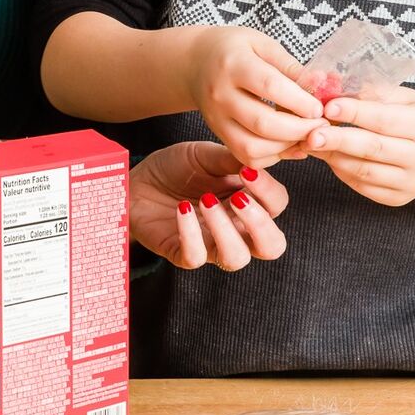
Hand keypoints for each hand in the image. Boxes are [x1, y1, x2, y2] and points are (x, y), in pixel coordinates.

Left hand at [129, 141, 288, 270]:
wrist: (137, 180)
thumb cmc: (177, 168)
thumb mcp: (205, 155)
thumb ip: (231, 159)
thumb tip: (256, 161)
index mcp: (248, 201)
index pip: (277, 206)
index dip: (268, 191)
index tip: (246, 172)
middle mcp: (235, 228)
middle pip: (271, 246)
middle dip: (261, 225)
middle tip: (237, 198)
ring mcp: (210, 244)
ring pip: (236, 258)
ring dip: (225, 230)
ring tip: (205, 200)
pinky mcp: (183, 254)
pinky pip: (195, 257)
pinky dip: (190, 233)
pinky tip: (181, 209)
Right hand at [183, 26, 326, 167]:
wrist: (195, 62)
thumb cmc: (234, 49)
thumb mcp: (262, 44)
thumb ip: (291, 66)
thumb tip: (322, 86)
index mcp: (234, 64)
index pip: (270, 87)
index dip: (300, 101)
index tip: (320, 107)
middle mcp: (221, 94)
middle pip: (263, 123)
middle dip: (300, 130)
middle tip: (321, 125)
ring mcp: (217, 118)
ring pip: (253, 147)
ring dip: (286, 147)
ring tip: (306, 135)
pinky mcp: (218, 134)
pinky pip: (246, 156)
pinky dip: (272, 156)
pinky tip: (287, 143)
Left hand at [298, 82, 414, 205]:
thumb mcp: (405, 97)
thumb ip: (374, 93)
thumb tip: (335, 90)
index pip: (384, 119)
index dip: (354, 112)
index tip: (328, 106)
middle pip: (372, 148)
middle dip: (338, 140)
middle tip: (311, 134)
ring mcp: (412, 182)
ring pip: (364, 171)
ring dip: (333, 157)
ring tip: (312, 143)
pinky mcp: (399, 199)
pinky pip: (363, 187)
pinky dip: (342, 172)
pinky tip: (330, 157)